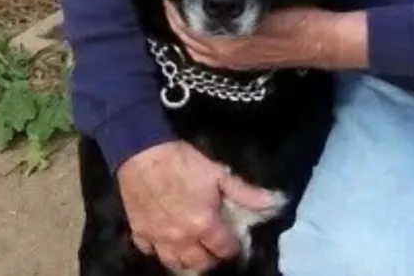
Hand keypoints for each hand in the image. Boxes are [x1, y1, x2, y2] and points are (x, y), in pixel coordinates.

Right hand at [116, 140, 280, 271]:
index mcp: (204, 225)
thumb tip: (274, 202)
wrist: (144, 152)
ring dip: (186, 260)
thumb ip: (245, 192)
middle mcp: (182, 238)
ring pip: (174, 263)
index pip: (224, 249)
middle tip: (215, 245)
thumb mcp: (219, 173)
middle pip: (200, 262)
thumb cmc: (184, 160)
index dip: (234, 247)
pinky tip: (165, 241)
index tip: (236, 240)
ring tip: (194, 249)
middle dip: (211, 257)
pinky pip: (149, 251)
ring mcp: (158, 238)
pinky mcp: (139, 232)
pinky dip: (159, 250)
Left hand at [164, 1, 368, 71]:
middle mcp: (221, 55)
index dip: (174, 3)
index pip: (184, 22)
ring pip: (193, 46)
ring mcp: (230, 62)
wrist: (319, 41)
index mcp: (223, 41)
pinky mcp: (239, 65)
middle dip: (175, 16)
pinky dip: (196, 40)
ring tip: (180, 7)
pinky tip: (198, 27)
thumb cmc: (294, 16)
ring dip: (184, 29)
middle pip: (183, 36)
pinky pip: (206, 54)